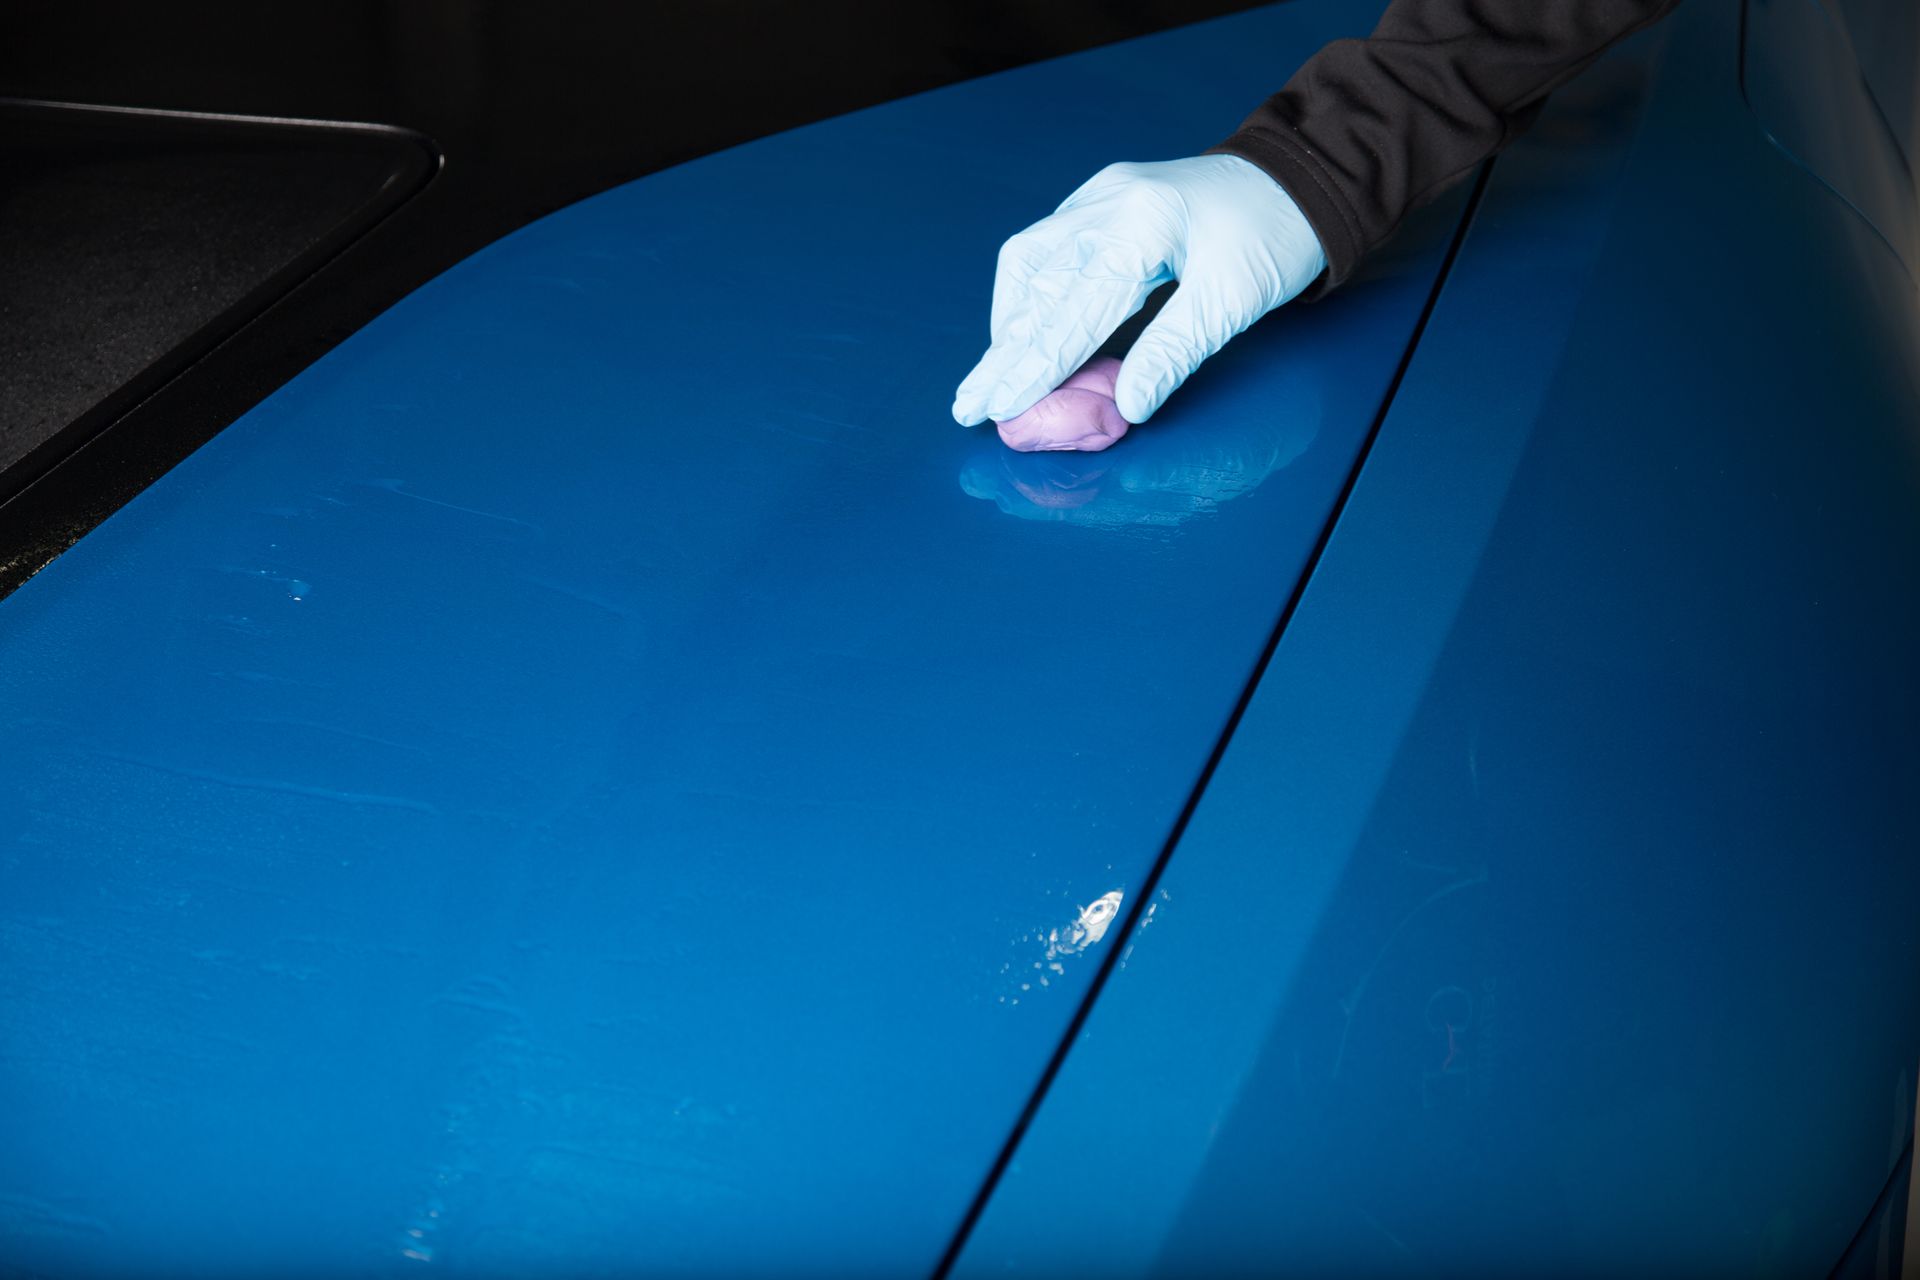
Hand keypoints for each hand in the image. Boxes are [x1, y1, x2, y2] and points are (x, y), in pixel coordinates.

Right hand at [952, 154, 1326, 429]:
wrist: (1302, 177)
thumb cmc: (1275, 236)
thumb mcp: (1232, 302)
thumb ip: (1173, 353)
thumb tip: (1125, 407)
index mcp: (1139, 224)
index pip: (1071, 312)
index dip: (1033, 369)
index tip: (998, 410)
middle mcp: (1107, 202)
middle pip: (1036, 287)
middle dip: (1002, 352)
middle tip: (969, 404)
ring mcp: (1102, 196)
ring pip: (1030, 261)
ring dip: (1012, 320)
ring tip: (998, 373)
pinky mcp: (1105, 200)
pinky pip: (1048, 247)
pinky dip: (1033, 293)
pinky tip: (1027, 324)